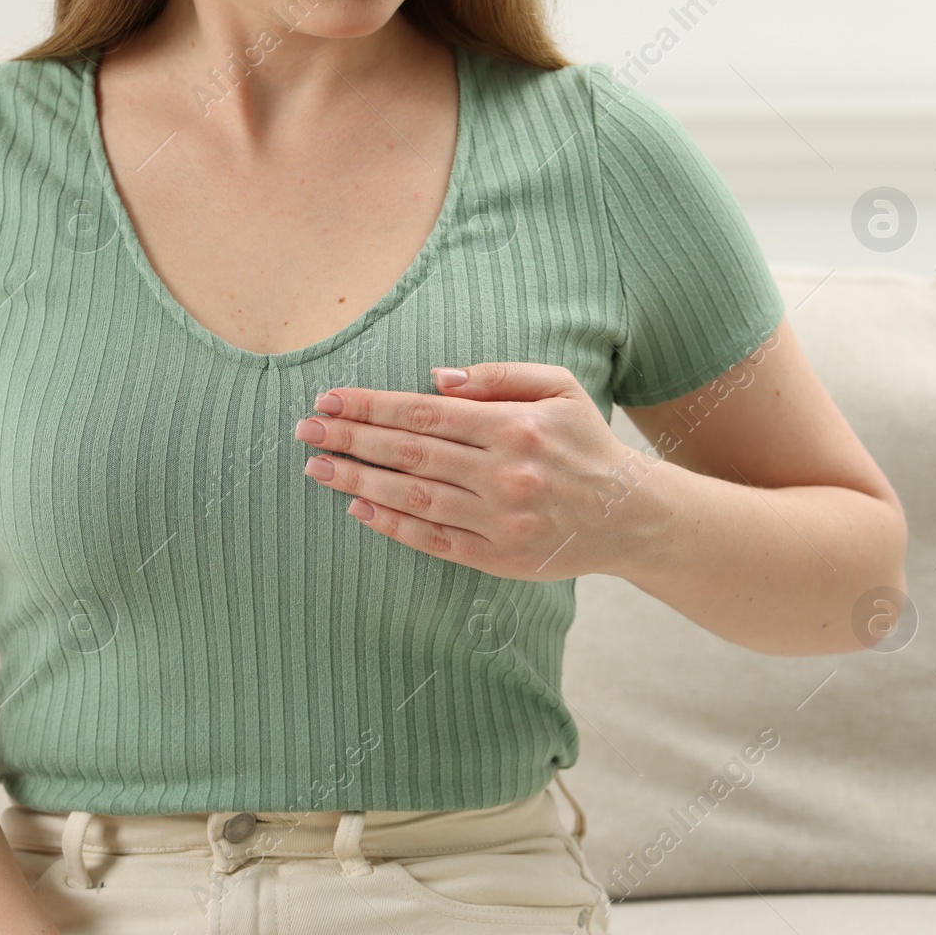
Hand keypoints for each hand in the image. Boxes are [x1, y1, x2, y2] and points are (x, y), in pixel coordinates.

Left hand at [292, 362, 659, 580]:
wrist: (630, 514)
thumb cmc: (585, 442)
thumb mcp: (558, 387)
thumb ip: (498, 376)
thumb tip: (434, 379)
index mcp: (515, 427)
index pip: (424, 413)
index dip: (371, 406)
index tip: (330, 399)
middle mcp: (504, 474)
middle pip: (410, 454)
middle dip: (351, 439)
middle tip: (305, 430)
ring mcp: (500, 520)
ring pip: (414, 498)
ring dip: (359, 482)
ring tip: (317, 468)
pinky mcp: (498, 558)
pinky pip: (433, 540)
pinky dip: (392, 526)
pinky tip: (358, 509)